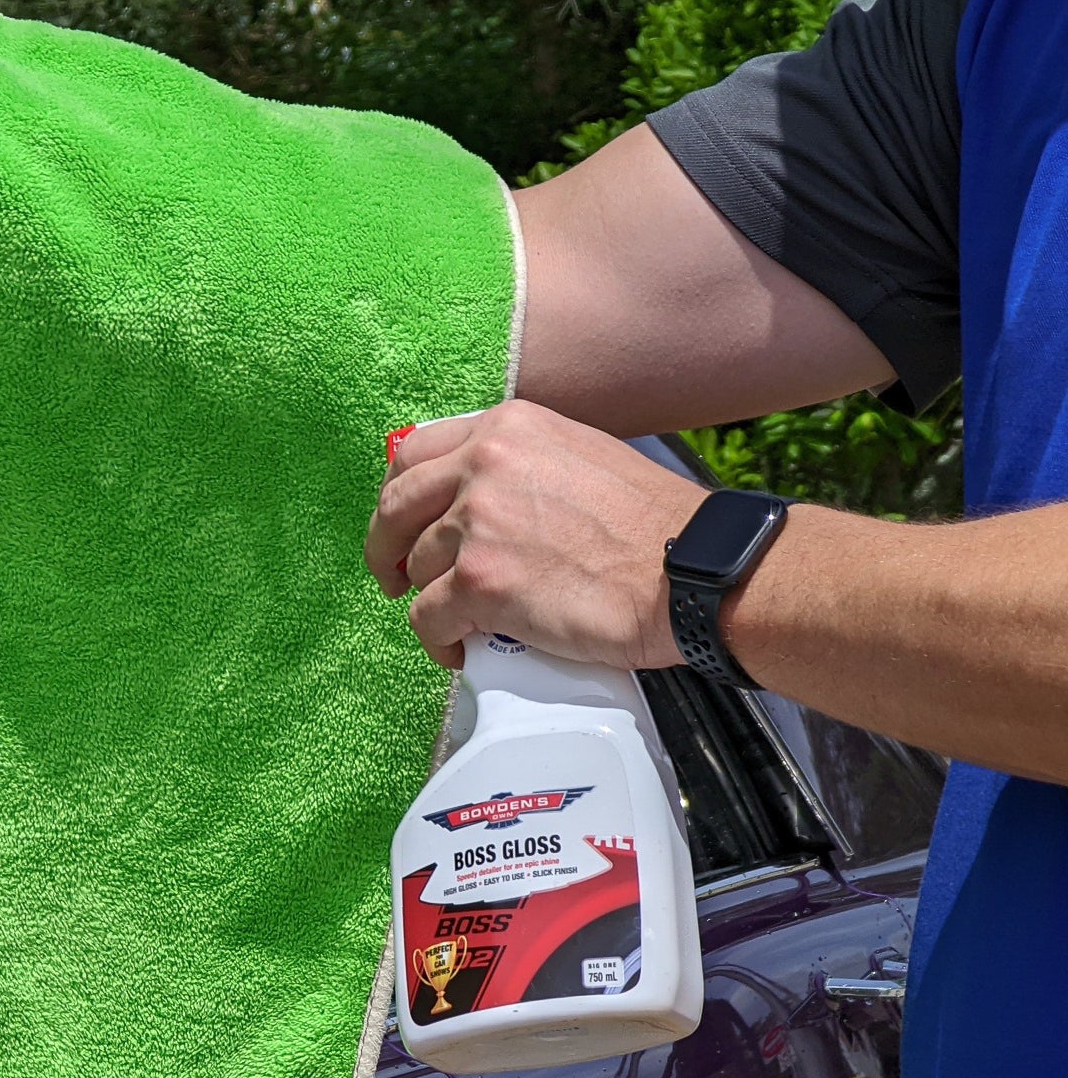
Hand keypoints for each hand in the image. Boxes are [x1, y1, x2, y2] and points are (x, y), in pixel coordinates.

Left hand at [365, 400, 706, 670]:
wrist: (691, 571)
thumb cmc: (651, 526)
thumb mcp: (577, 458)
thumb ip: (519, 467)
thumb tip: (473, 499)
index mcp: (506, 428)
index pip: (416, 453)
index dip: (400, 496)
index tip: (404, 524)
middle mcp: (483, 464)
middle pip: (395, 508)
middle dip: (386, 549)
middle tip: (397, 578)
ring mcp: (476, 523)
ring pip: (414, 568)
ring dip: (430, 599)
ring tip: (461, 622)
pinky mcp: (478, 582)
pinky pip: (425, 618)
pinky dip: (437, 640)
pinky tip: (461, 649)